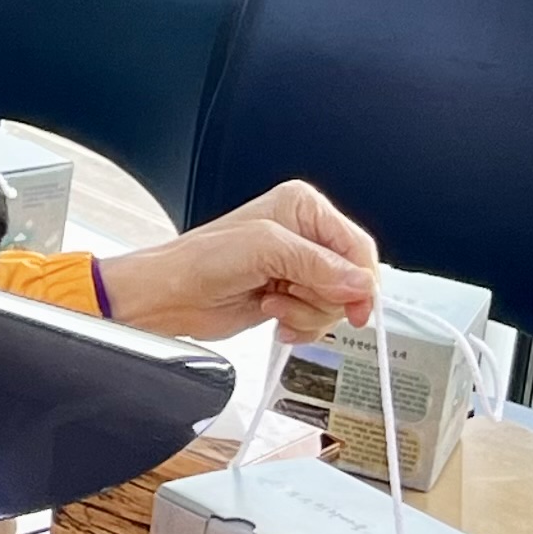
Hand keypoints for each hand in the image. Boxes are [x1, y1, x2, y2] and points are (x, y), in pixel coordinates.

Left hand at [99, 181, 380, 341]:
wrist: (170, 296)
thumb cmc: (201, 261)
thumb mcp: (264, 251)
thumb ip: (317, 266)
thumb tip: (359, 284)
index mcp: (303, 207)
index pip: (357, 246)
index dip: (362, 281)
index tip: (357, 308)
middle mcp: (304, 235)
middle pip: (352, 279)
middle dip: (323, 297)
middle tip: (289, 294)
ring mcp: (297, 268)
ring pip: (336, 303)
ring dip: (307, 313)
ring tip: (273, 303)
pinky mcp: (290, 295)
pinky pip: (319, 319)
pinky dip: (301, 325)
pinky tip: (275, 317)